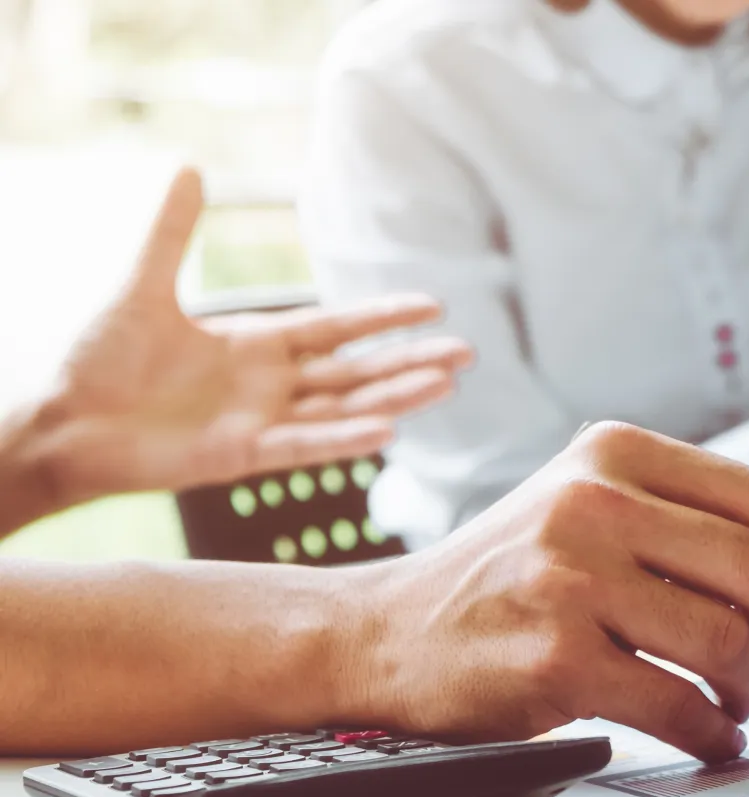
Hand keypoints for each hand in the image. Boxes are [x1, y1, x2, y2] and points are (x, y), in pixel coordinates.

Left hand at [37, 167, 473, 504]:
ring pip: (344, 409)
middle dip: (411, 362)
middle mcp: (268, 386)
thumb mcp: (141, 286)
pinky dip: (344, 440)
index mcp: (254, 346)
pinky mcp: (240, 457)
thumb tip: (189, 166)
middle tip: (467, 353)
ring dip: (396, 398)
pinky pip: (303, 447)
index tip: (433, 306)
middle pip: (356, 372)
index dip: (382, 317)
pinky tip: (388, 431)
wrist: (60, 422)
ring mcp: (260, 423)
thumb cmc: (94, 361)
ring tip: (447, 385)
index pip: (335, 330)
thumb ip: (172, 233)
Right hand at [350, 422, 748, 761]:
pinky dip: (713, 731)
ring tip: (740, 703)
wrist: (387, 632)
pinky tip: (710, 736)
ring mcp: (570, 576)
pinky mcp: (554, 655)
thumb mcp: (590, 513)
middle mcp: (594, 500)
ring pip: (726, 639)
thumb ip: (688, 530)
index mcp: (616, 453)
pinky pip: (679, 703)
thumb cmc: (508, 579)